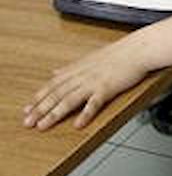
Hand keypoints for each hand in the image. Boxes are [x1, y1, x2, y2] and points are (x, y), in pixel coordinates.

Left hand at [23, 40, 150, 130]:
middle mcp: (82, 75)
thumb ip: (71, 68)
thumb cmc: (120, 53)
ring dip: (54, 114)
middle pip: (56, 94)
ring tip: (43, 126)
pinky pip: (94, 103)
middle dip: (40, 109)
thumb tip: (56, 72)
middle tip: (28, 122)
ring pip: (69, 100)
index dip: (39, 97)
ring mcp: (94, 82)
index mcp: (78, 69)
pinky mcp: (108, 88)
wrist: (139, 49)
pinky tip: (78, 124)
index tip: (27, 109)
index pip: (52, 85)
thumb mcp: (91, 58)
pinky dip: (85, 114)